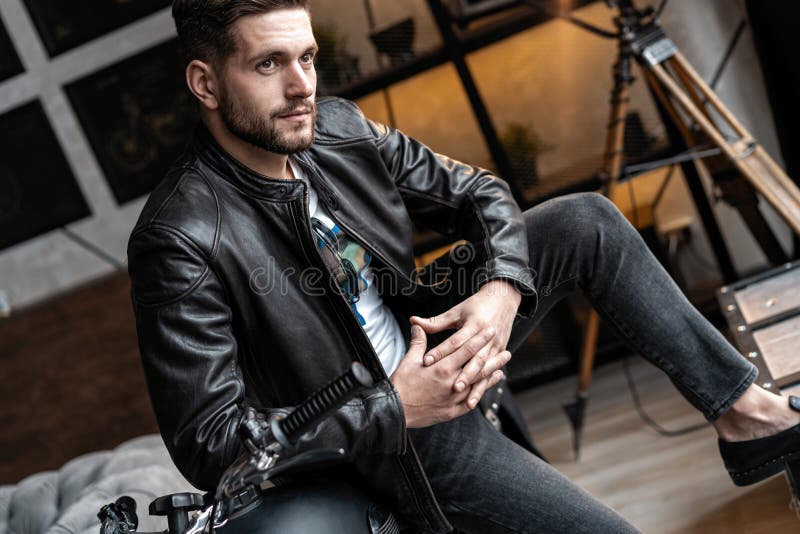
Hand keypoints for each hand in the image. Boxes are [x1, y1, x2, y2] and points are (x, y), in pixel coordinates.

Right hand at [391, 324, 506, 427]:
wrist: (396, 410)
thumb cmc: (401, 384)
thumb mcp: (409, 360)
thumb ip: (418, 342)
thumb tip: (418, 324)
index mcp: (442, 368)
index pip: (466, 350)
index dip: (479, 339)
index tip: (490, 331)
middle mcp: (451, 383)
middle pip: (478, 368)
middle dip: (493, 359)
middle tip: (507, 352)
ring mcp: (453, 399)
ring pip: (477, 385)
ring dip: (490, 376)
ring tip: (502, 369)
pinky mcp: (451, 411)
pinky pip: (470, 401)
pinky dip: (480, 392)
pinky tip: (485, 388)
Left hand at [410, 279, 519, 397]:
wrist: (503, 299)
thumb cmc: (476, 305)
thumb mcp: (456, 312)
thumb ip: (435, 322)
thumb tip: (413, 321)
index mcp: (474, 324)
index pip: (455, 341)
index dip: (441, 351)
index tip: (427, 361)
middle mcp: (486, 336)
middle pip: (473, 358)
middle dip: (463, 374)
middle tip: (451, 387)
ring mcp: (495, 345)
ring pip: (483, 369)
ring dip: (475, 384)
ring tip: (465, 398)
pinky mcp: (499, 352)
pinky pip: (491, 372)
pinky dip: (484, 386)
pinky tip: (475, 399)